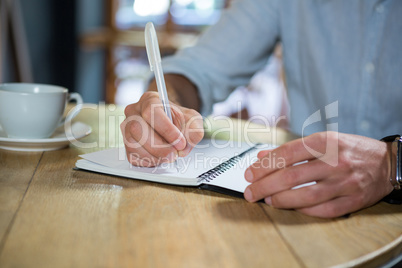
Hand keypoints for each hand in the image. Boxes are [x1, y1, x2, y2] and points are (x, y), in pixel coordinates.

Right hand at [121, 91, 203, 166]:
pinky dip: (149, 161)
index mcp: (150, 100)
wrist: (173, 126)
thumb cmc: (179, 120)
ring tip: (169, 155)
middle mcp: (134, 112)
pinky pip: (133, 157)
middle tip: (174, 153)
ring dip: (155, 156)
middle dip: (159, 146)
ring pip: (133, 145)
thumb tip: (184, 147)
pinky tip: (160, 157)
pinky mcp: (127, 145)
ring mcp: (127, 129)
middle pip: (138, 129)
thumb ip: (193, 130)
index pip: (151, 112)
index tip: (180, 142)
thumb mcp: (192, 120)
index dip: (166, 130)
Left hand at [243, 132, 393, 217]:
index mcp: (325, 142)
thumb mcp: (322, 141)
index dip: (264, 166)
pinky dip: (303, 210)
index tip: (249, 174)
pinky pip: (323, 210)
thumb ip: (291, 150)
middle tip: (250, 192)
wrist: (387, 162)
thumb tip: (262, 157)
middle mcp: (335, 161)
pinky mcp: (353, 201)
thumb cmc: (349, 150)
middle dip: (264, 185)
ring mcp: (345, 182)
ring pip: (305, 196)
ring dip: (280, 200)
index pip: (286, 154)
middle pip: (291, 176)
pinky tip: (291, 207)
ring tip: (267, 200)